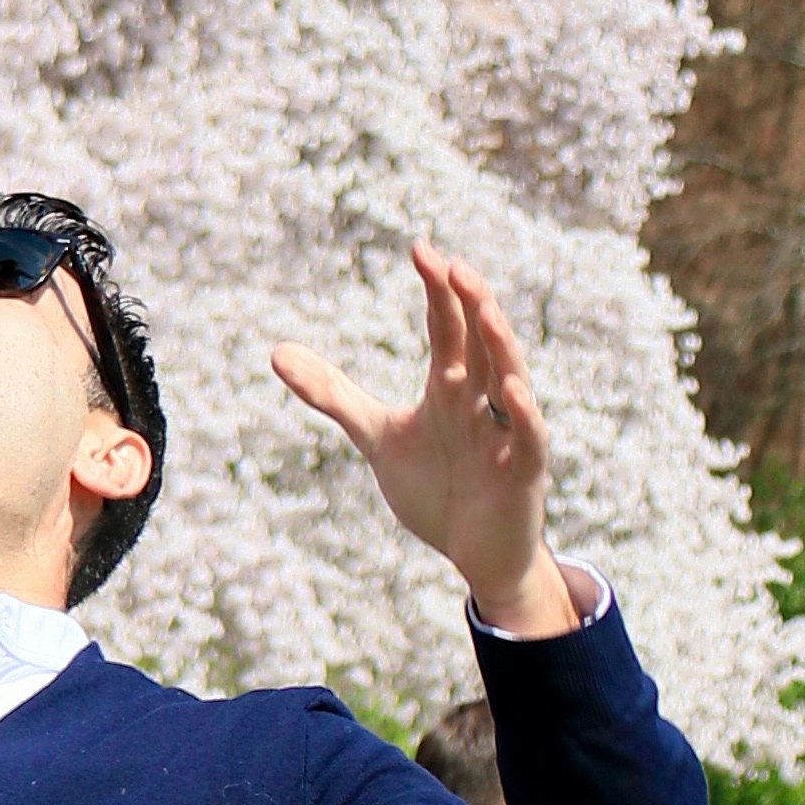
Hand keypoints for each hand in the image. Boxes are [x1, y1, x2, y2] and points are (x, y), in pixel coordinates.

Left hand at [272, 246, 572, 634]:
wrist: (476, 556)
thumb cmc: (436, 488)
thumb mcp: (376, 436)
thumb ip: (332, 394)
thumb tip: (276, 351)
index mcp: (450, 386)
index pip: (448, 327)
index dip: (437, 290)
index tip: (419, 249)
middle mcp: (482, 400)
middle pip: (482, 341)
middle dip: (471, 302)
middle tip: (451, 264)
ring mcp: (506, 434)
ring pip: (510, 378)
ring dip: (499, 344)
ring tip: (484, 309)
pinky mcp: (523, 473)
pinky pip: (527, 438)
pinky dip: (522, 414)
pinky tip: (510, 390)